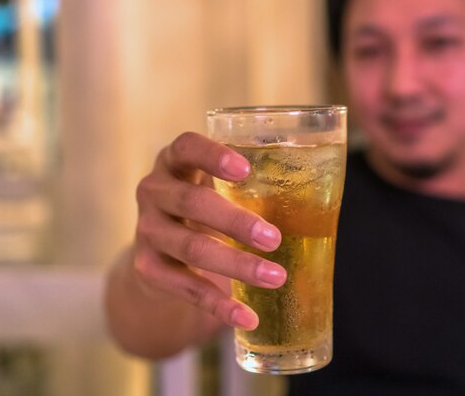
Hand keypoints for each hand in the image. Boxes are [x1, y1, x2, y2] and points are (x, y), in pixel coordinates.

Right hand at [133, 132, 285, 329]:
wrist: (159, 251)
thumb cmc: (203, 209)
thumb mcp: (214, 188)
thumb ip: (246, 187)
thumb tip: (317, 199)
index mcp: (175, 162)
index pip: (185, 147)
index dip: (211, 155)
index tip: (245, 169)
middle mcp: (154, 191)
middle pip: (191, 202)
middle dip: (235, 221)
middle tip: (273, 239)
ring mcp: (147, 230)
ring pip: (191, 247)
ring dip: (235, 264)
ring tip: (276, 277)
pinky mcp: (147, 268)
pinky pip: (185, 287)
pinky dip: (219, 305)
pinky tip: (247, 316)